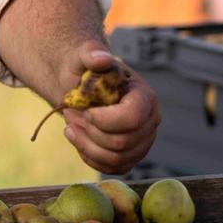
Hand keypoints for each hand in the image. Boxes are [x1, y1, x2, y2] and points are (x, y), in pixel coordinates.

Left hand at [59, 43, 159, 175]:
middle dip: (90, 132)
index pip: (132, 117)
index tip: (85, 110)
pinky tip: (78, 138)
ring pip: (115, 159)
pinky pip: (111, 168)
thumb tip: (100, 59)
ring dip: (86, 145)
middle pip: (121, 143)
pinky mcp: (130, 157)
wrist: (82, 89)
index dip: (104, 119)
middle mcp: (150, 122)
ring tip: (72, 127)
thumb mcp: (83, 57)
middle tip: (73, 115)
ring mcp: (142, 142)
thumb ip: (91, 54)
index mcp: (145, 96)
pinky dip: (89, 156)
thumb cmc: (84, 72)